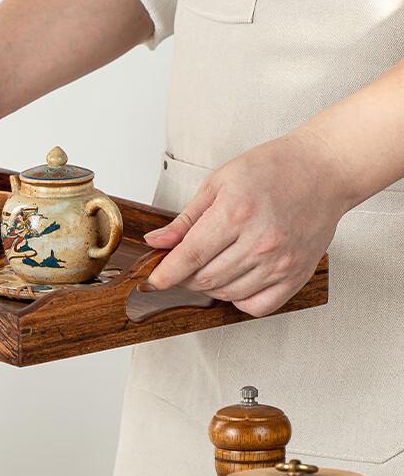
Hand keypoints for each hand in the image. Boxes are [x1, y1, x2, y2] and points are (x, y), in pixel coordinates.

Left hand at [141, 132, 349, 316]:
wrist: (324, 170)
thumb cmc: (273, 169)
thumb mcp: (218, 182)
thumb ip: (186, 218)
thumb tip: (157, 242)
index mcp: (235, 214)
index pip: (190, 257)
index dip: (165, 273)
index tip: (152, 280)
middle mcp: (260, 242)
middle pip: (205, 279)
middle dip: (183, 278)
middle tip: (180, 266)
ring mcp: (281, 262)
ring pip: (228, 294)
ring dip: (209, 287)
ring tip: (208, 267)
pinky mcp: (297, 275)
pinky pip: (258, 306)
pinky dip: (239, 299)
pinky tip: (235, 279)